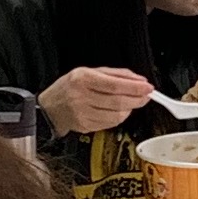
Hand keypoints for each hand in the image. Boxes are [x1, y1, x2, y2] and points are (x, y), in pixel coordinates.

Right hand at [39, 66, 160, 137]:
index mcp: (83, 79)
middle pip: (118, 102)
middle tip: (146, 96)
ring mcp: (83, 114)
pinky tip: (119, 111)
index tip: (147, 87)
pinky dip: (119, 117)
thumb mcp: (89, 72)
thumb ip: (115, 74)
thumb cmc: (70, 87)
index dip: (135, 87)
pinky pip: (110, 124)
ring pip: (116, 115)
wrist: (50, 107)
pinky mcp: (86, 126)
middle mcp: (82, 97)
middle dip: (137, 99)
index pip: (115, 85)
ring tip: (131, 102)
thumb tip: (138, 80)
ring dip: (129, 109)